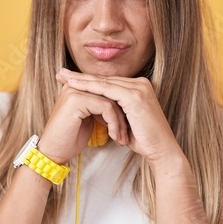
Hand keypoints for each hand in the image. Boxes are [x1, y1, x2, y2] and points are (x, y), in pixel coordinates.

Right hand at [35, 73, 129, 163]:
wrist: (52, 153)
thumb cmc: (69, 139)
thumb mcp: (88, 119)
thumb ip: (99, 107)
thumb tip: (120, 104)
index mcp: (76, 87)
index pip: (106, 92)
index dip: (119, 110)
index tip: (125, 128)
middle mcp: (74, 85)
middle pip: (110, 95)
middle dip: (122, 116)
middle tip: (127, 134)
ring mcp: (74, 91)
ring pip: (111, 101)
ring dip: (120, 122)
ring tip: (121, 138)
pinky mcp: (77, 99)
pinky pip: (106, 107)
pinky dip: (114, 124)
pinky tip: (114, 137)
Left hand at [54, 68, 183, 166]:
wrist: (161, 150)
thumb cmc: (143, 140)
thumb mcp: (125, 121)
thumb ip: (114, 111)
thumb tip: (97, 109)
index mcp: (138, 88)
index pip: (108, 82)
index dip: (88, 81)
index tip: (68, 79)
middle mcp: (140, 84)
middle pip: (104, 79)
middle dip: (81, 76)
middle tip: (61, 73)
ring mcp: (139, 88)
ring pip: (104, 82)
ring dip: (82, 80)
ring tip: (64, 77)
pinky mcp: (135, 96)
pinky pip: (108, 90)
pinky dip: (90, 87)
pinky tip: (76, 86)